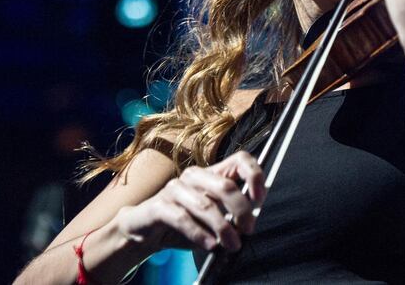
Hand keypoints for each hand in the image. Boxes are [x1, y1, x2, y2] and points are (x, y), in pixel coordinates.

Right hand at [115, 151, 266, 252]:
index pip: (239, 159)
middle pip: (226, 185)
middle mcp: (194, 176)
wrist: (145, 232)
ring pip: (206, 205)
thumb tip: (252, 219)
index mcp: (211, 173)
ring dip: (223, 228)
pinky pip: (183, 219)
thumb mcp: (213, 216)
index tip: (260, 198)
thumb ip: (231, 213)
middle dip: (241, 210)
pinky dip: (200, 234)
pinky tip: (211, 245)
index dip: (254, 175)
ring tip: (232, 244)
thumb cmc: (184, 222)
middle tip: (248, 229)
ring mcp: (175, 189)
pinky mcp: (158, 206)